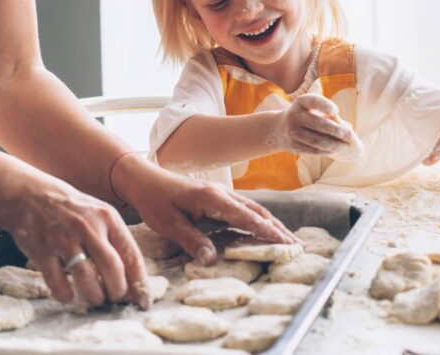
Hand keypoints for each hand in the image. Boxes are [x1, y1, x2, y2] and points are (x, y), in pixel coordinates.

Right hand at [0, 171, 149, 309]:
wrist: (29, 194)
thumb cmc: (69, 208)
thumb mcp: (97, 212)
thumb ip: (112, 238)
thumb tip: (130, 275)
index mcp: (107, 218)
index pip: (131, 254)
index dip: (140, 282)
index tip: (144, 301)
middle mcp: (88, 227)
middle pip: (113, 269)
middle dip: (118, 291)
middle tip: (115, 298)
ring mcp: (64, 239)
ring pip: (87, 280)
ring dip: (94, 296)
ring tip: (95, 298)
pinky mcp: (42, 251)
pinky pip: (58, 284)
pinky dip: (66, 295)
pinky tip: (68, 295)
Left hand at [112, 156, 295, 265]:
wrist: (142, 179)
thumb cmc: (154, 201)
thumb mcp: (169, 224)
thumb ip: (192, 241)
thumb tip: (213, 260)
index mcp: (213, 198)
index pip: (248, 217)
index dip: (268, 232)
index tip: (286, 243)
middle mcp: (222, 194)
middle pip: (258, 212)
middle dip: (279, 229)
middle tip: (297, 246)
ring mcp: (220, 194)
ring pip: (253, 209)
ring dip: (272, 224)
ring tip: (288, 240)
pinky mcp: (216, 198)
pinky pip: (243, 209)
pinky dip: (258, 221)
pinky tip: (264, 231)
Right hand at [271, 94, 353, 155]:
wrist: (279, 129)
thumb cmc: (305, 116)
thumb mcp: (313, 110)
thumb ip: (330, 115)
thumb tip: (348, 127)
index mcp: (301, 102)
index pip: (313, 101)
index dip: (325, 106)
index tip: (336, 111)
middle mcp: (295, 115)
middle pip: (318, 123)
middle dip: (336, 130)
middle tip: (349, 136)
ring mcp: (293, 132)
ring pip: (316, 140)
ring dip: (334, 144)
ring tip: (345, 146)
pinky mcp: (293, 146)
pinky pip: (313, 150)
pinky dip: (326, 151)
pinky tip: (335, 150)